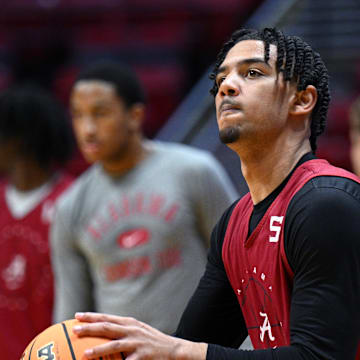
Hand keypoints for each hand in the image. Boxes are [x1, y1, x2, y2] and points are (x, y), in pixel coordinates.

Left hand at [73, 312, 207, 359]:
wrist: (173, 349)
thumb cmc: (151, 340)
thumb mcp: (137, 330)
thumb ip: (122, 329)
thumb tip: (101, 328)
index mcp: (129, 323)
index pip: (107, 317)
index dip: (92, 316)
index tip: (77, 316)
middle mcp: (132, 330)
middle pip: (108, 327)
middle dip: (90, 327)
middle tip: (75, 329)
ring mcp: (137, 343)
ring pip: (115, 344)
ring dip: (100, 348)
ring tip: (86, 352)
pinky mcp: (143, 356)